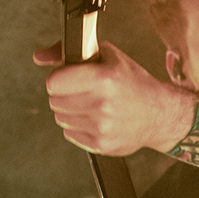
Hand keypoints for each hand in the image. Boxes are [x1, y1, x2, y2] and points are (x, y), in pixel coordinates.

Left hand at [34, 40, 195, 156]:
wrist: (159, 114)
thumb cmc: (133, 83)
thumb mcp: (107, 56)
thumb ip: (70, 52)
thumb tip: (39, 57)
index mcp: (104, 78)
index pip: (54, 82)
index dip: (58, 79)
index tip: (67, 78)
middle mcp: (103, 104)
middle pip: (55, 101)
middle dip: (63, 95)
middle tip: (81, 92)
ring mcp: (102, 127)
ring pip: (61, 118)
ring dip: (70, 111)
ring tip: (90, 106)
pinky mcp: (102, 145)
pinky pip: (70, 134)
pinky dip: (78, 127)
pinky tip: (95, 119)